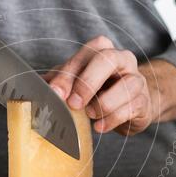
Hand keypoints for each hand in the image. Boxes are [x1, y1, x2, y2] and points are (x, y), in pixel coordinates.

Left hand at [46, 36, 175, 134]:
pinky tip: (100, 127)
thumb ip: (57, 82)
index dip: (68, 74)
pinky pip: (131, 107)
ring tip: (90, 115)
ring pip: (125, 85)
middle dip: (87, 82)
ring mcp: (136, 79)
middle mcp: (122, 59)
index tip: (54, 93)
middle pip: (107, 59)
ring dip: (103, 103)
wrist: (130, 104)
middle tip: (73, 104)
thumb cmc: (98, 90)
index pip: (85, 54)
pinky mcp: (144, 101)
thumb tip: (32, 90)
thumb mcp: (75, 81)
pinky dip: (113, 119)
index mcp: (102, 49)